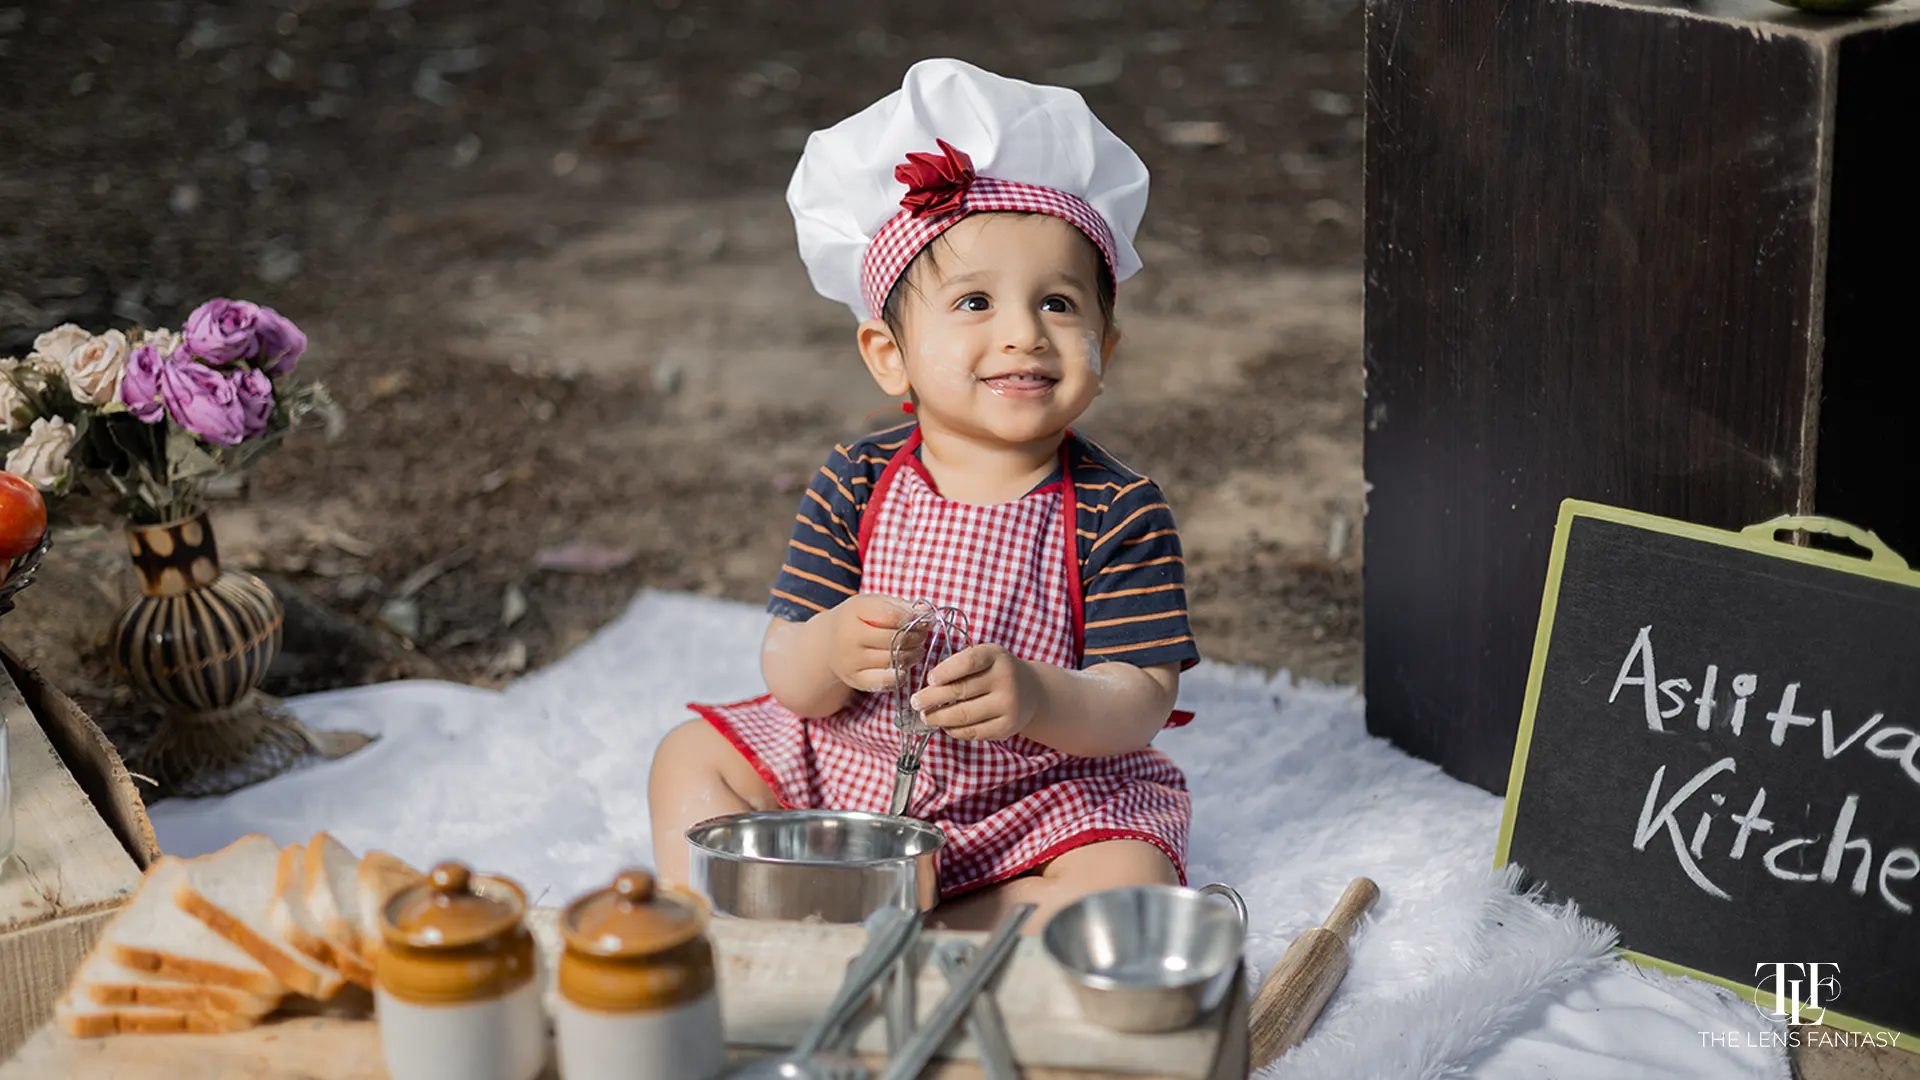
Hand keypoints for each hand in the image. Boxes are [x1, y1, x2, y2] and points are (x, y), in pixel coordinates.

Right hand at [821, 593, 925, 692]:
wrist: (828, 643)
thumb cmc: (857, 619)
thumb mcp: (872, 603)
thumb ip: (898, 605)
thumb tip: (924, 614)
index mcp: (853, 612)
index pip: (892, 616)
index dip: (912, 617)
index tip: (921, 618)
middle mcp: (848, 638)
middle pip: (895, 640)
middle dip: (916, 637)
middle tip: (922, 634)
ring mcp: (850, 662)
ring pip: (894, 660)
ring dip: (913, 654)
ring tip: (916, 648)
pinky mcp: (855, 681)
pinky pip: (886, 682)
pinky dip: (900, 675)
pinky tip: (903, 666)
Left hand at [910, 643, 1040, 741]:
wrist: (1030, 691)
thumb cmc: (995, 671)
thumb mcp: (984, 658)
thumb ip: (960, 665)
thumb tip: (927, 686)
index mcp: (996, 656)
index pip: (968, 662)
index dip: (946, 671)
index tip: (929, 679)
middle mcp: (1006, 680)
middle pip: (961, 691)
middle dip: (931, 698)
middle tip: (915, 702)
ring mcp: (1008, 706)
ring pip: (964, 715)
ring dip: (938, 718)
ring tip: (925, 716)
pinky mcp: (1006, 727)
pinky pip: (973, 732)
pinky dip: (953, 730)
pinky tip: (944, 725)